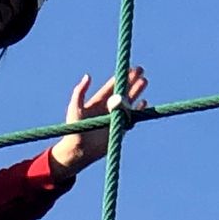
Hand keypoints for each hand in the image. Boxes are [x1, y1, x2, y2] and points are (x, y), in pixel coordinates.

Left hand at [49, 63, 147, 177]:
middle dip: (132, 81)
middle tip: (142, 71)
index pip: (113, 86)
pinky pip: (131, 118)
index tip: (130, 68)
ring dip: (137, 92)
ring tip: (144, 82)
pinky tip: (143, 102)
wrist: (79, 150)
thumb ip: (80, 92)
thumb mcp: (75, 107)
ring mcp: (114, 118)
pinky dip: (137, 110)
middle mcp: (108, 108)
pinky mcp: (120, 129)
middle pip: (123, 92)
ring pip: (129, 102)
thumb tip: (87, 76)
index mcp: (98, 101)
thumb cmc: (74, 129)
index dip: (121, 76)